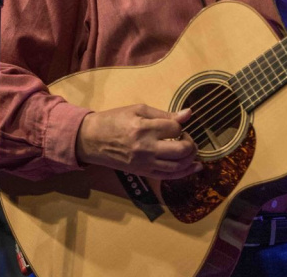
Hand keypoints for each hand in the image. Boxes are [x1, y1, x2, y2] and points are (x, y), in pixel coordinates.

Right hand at [75, 105, 200, 179]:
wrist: (91, 139)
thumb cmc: (114, 120)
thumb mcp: (138, 109)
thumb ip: (164, 114)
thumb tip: (188, 114)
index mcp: (144, 128)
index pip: (175, 129)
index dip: (180, 127)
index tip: (175, 126)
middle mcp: (145, 148)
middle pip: (181, 150)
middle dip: (191, 144)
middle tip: (187, 138)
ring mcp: (144, 163)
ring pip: (177, 166)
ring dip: (190, 158)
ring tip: (190, 150)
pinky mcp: (143, 172)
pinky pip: (168, 176)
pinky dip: (184, 173)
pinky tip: (194, 167)